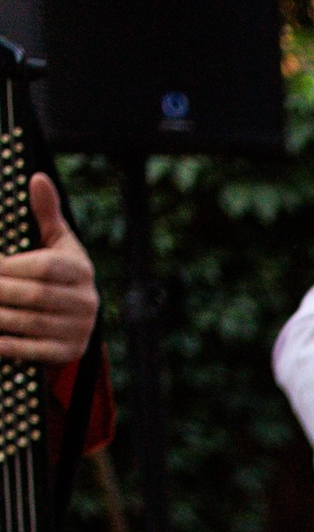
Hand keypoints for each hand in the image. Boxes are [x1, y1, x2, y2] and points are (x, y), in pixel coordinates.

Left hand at [0, 175, 97, 367]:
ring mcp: (79, 330)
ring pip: (31, 323)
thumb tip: (36, 179)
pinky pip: (34, 350)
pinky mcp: (69, 353)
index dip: (12, 267)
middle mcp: (87, 302)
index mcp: (82, 270)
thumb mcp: (55, 242)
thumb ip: (45, 212)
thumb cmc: (58, 271)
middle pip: (36, 295)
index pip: (46, 267)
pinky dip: (8, 345)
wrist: (76, 318)